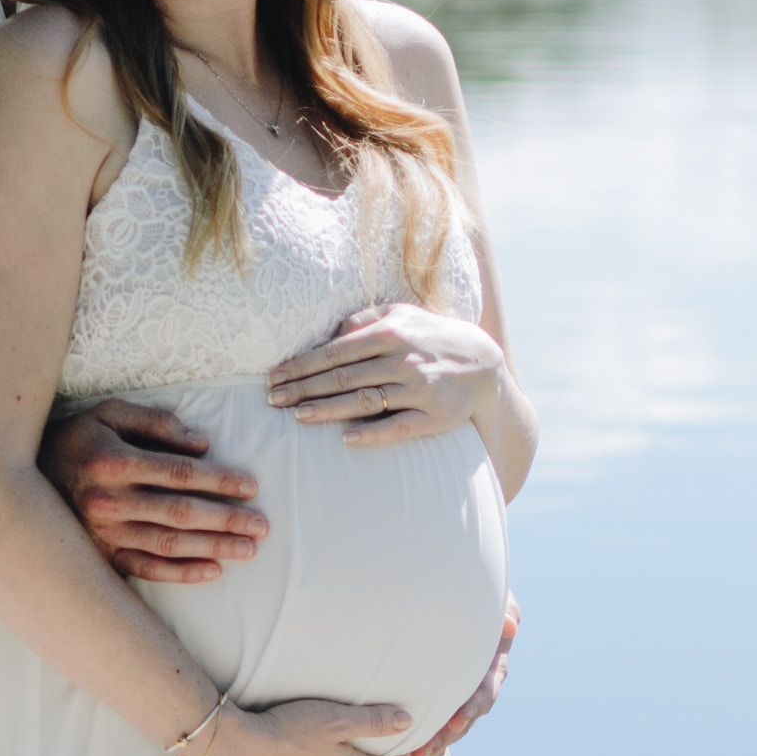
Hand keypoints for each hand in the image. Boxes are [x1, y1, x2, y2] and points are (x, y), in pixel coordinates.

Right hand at [39, 398, 266, 583]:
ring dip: (212, 547)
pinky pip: (145, 569)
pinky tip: (212, 571)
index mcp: (114, 462)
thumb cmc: (75, 438)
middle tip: (262, 526)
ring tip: (248, 550)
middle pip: (180, 513)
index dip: (218, 481)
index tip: (250, 487)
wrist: (16, 479)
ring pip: (168, 544)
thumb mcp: (108, 413)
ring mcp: (103, 534)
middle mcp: (109, 501)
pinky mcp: (99, 556)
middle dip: (226, 520)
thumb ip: (155, 423)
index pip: (179, 474)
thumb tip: (202, 444)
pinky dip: (181, 573)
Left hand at [268, 304, 506, 444]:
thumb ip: (364, 320)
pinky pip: (398, 427)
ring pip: (365, 401)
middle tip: (272, 400)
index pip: (335, 352)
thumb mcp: (402, 316)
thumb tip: (330, 333)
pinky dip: (372, 434)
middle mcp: (402, 360)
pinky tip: (345, 439)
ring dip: (329, 410)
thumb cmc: (431, 337)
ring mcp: (419, 389)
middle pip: (343, 377)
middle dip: (304, 389)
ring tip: (297, 417)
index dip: (302, 365)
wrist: (484, 364)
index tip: (274, 377)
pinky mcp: (434, 417)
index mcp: (390, 333)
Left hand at [407, 595, 515, 755]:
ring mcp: (460, 696)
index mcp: (492, 668)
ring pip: (449, 728)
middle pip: (465, 719)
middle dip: (445, 736)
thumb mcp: (496, 600)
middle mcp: (478, 687)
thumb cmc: (479, 597)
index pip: (485, 691)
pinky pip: (436, 726)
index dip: (473, 707)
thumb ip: (504, 610)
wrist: (459, 602)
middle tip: (423, 750)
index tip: (457, 720)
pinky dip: (424, 742)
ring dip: (432, 744)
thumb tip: (510, 625)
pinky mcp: (444, 701)